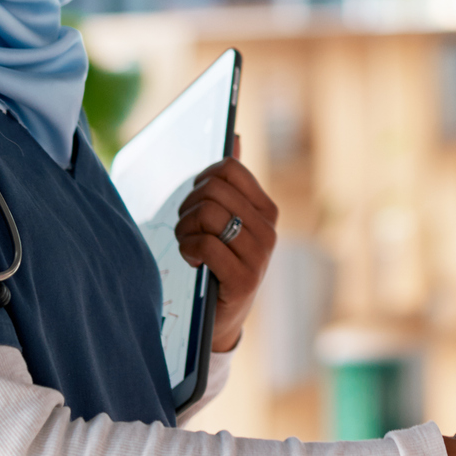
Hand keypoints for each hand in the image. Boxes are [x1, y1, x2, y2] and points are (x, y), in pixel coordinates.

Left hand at [174, 135, 277, 351]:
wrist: (222, 319)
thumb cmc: (219, 263)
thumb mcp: (228, 222)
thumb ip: (233, 182)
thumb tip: (234, 137)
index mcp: (266, 209)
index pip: (228, 168)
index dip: (201, 180)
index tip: (197, 201)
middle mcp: (269, 229)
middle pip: (213, 189)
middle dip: (188, 206)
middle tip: (187, 227)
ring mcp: (259, 254)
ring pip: (208, 214)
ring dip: (186, 229)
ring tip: (188, 244)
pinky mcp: (244, 278)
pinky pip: (206, 244)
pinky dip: (189, 249)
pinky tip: (191, 260)